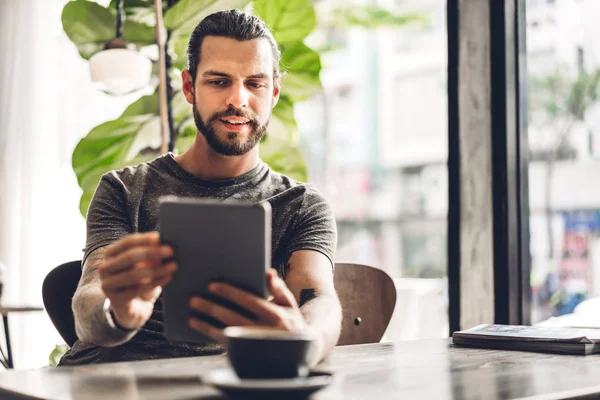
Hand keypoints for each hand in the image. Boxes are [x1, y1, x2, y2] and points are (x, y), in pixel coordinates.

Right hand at [99, 232, 176, 329]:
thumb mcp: (144, 264)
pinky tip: (168, 277)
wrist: (132, 308)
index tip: (160, 238)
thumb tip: (164, 242)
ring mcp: (108, 285)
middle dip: (152, 252)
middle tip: (171, 251)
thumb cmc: (140, 280)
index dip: (144, 239)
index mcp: (111, 254)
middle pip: (130, 256)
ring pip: (134, 274)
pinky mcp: (116, 300)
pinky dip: (155, 283)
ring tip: (173, 265)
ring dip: (156, 269)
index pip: (127, 242)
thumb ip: (150, 253)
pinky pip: (138, 290)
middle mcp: (105, 268)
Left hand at [188, 269, 307, 342]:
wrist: (300, 354)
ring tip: (193, 313)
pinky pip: (226, 344)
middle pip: (233, 316)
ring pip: (226, 332)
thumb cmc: (292, 324)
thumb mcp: (290, 306)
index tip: (212, 285)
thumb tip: (268, 272)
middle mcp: (265, 331)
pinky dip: (211, 334)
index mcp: (276, 315)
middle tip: (194, 299)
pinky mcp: (249, 355)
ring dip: (207, 322)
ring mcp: (256, 346)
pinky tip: (200, 326)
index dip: (229, 292)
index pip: (248, 301)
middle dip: (212, 307)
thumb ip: (279, 289)